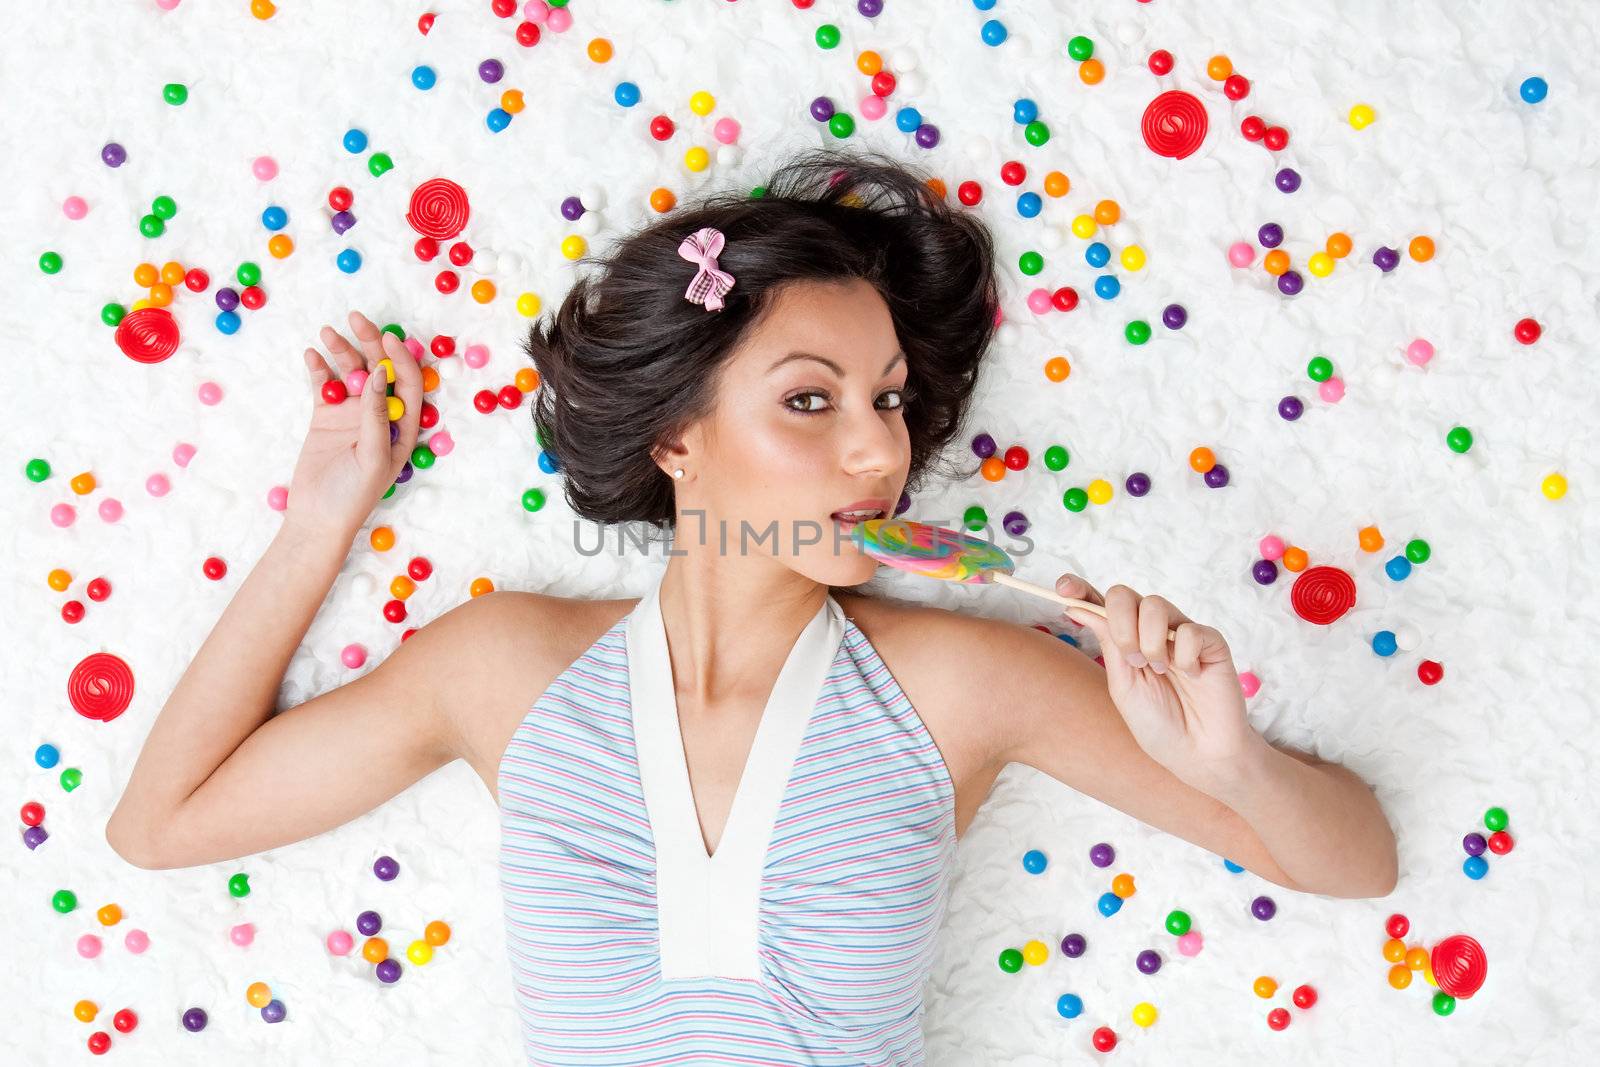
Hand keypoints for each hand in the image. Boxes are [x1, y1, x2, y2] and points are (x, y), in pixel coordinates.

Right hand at [284, 311, 422, 538]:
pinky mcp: (326, 417)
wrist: (317, 518)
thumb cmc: (354, 496)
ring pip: (350, 372)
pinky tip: (312, 354)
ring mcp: (352, 414)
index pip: (407, 384)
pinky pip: (324, 385)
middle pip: (378, 370)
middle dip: (370, 343)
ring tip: (327, 333)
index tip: (386, 338)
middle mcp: (380, 415)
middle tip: (356, 320)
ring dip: (341, 350)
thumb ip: (375, 416)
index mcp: (402, 427)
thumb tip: (377, 375)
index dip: (399, 359)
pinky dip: (319, 368)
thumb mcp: (373, 457)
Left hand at [1056, 574, 1261, 784]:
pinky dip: (1185, 655)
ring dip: (1150, 642)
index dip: (1080, 589)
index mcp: (1125, 640)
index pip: (1100, 603)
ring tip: (1159, 671)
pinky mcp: (1210, 641)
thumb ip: (1107, 643)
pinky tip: (1191, 675)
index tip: (1063, 588)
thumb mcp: (1122, 684)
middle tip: (1132, 660)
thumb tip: (1076, 607)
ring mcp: (1180, 632)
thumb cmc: (1158, 724)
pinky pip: (1190, 629)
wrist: (1197, 753)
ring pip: (1155, 605)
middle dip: (1120, 624)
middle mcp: (1150, 630)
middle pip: (1124, 595)